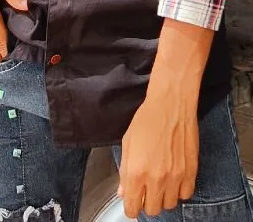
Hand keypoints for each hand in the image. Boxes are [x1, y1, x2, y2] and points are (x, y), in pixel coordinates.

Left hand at [118, 89, 198, 217]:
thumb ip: (124, 171)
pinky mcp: (191, 172)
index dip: (131, 206)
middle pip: (152, 210)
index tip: (133, 200)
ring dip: (163, 197)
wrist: (171, 104)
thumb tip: (123, 192)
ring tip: (161, 181)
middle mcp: (156, 179)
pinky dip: (179, 191)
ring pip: (169, 205)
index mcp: (136, 172)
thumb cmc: (147, 119)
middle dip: (147, 202)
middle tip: (146, 189)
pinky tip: (174, 179)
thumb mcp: (127, 142)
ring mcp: (175, 177)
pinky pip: (185, 195)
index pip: (132, 208)